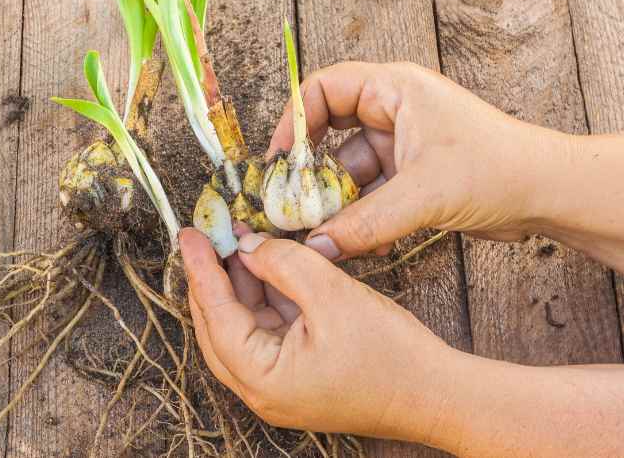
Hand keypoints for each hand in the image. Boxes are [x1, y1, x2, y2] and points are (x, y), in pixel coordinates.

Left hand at [180, 226, 623, 455]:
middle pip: (218, 324)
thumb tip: (248, 246)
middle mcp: (260, 389)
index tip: (188, 233)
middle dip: (213, 276)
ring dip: (238, 283)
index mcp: (262, 379)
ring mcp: (277, 385)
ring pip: (241, 325)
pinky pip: (266, 330)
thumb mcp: (332, 294)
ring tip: (238, 239)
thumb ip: (283, 263)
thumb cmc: (391, 354)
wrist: (438, 395)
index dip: (200, 268)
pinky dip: (263, 296)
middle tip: (207, 233)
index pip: (215, 314)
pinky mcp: (295, 375)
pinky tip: (265, 263)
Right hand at [267, 61, 567, 259]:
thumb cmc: (498, 169)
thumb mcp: (424, 194)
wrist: (547, 194)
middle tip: (290, 201)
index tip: (277, 160)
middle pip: (327, 131)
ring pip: (346, 169)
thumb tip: (318, 246)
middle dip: (309, 170)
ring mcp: (399, 144)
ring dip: (334, 202)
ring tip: (320, 232)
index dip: (293, 121)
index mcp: (394, 88)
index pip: (323, 89)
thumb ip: (366, 222)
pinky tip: (354, 241)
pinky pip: (367, 193)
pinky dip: (357, 216)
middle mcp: (392, 111)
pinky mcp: (408, 175)